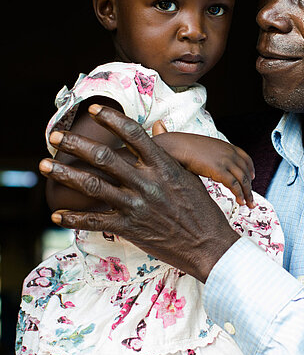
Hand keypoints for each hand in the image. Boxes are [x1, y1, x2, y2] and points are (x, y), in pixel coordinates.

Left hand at [38, 104, 239, 282]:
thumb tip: (158, 127)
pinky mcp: (130, 228)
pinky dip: (73, 218)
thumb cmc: (202, 210)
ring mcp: (136, 206)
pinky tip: (56, 215)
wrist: (208, 245)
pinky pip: (94, 221)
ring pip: (93, 186)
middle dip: (76, 144)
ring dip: (65, 174)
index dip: (112, 119)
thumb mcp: (190, 176)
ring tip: (44, 166)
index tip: (94, 109)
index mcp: (164, 166)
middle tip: (56, 136)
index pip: (134, 134)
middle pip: (104, 157)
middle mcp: (147, 183)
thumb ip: (169, 152)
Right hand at [152, 120, 255, 206]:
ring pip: (243, 180)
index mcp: (226, 146)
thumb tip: (213, 165)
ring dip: (247, 194)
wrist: (177, 146)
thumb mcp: (205, 149)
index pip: (245, 158)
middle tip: (251, 198)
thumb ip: (214, 156)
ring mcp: (225, 161)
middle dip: (250, 186)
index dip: (251, 169)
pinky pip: (234, 185)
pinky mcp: (220, 170)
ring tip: (249, 204)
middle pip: (246, 171)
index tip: (252, 177)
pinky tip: (240, 202)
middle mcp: (229, 153)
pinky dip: (240, 194)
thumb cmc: (186, 148)